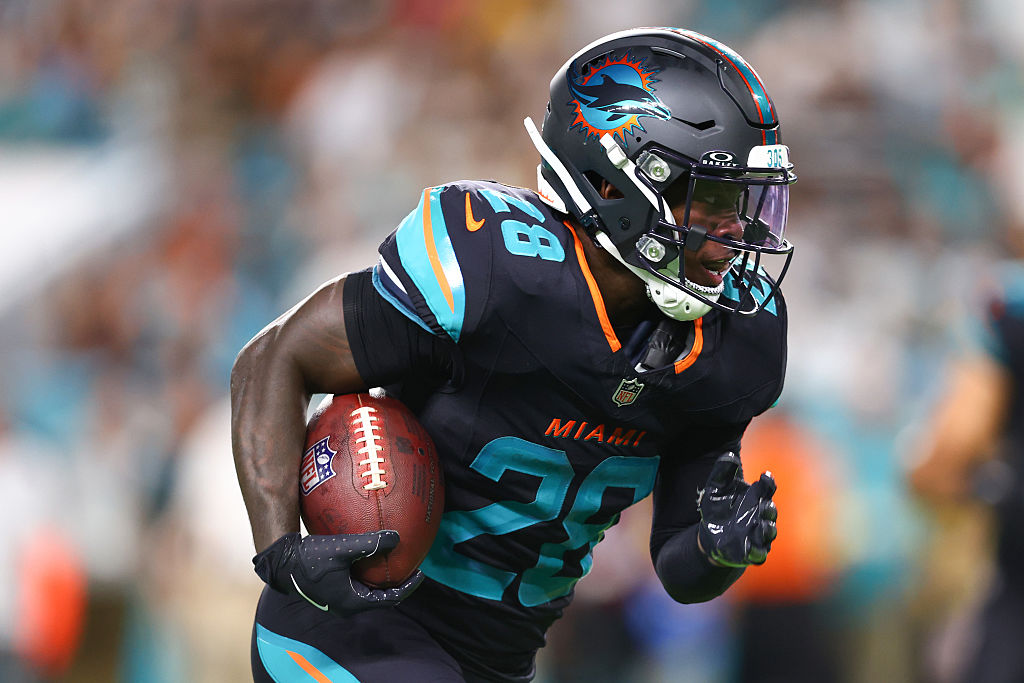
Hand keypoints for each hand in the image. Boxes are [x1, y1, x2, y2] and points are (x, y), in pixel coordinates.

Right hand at [253, 531, 423, 615]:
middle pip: (381, 597)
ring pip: (368, 590)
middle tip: (410, 566)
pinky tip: (368, 552)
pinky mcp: (331, 588)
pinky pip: (356, 582)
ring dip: (381, 577)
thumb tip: (397, 538)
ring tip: (392, 560)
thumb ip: (370, 544)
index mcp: (353, 601)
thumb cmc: (310, 559)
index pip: (390, 599)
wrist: (281, 562)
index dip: (408, 587)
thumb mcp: (342, 548)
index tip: (420, 573)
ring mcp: (338, 598)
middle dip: (397, 583)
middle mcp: (347, 604)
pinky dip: (367, 571)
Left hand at [697, 452, 777, 566]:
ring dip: (767, 529)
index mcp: (755, 498)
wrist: (709, 535)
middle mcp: (760, 516)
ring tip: (760, 526)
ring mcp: (758, 535)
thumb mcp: (715, 489)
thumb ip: (722, 473)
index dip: (768, 482)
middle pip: (771, 510)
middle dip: (769, 508)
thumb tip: (729, 455)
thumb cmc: (717, 509)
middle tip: (762, 505)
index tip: (764, 476)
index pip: (767, 488)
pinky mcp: (752, 552)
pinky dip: (757, 551)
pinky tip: (750, 548)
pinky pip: (759, 554)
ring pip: (769, 532)